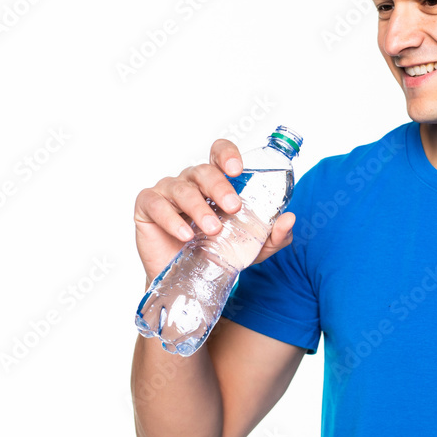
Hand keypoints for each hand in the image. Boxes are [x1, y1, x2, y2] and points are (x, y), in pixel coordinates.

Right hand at [133, 138, 295, 285]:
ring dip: (199, 207)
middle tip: (233, 207)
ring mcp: (167, 192)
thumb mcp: (253, 248)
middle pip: (203, 171)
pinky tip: (186, 234)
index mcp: (216, 182)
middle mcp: (191, 182)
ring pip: (182, 188)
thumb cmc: (218, 254)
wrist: (189, 283)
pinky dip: (171, 219)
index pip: (219, 153)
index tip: (238, 169)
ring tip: (213, 229)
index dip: (227, 154)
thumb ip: (274, 235)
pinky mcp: (147, 207)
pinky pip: (156, 204)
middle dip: (219, 187)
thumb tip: (289, 219)